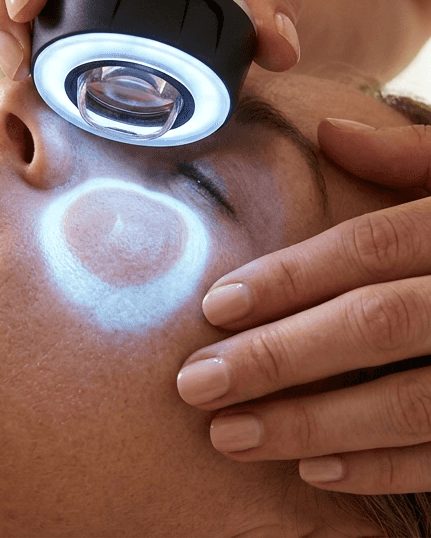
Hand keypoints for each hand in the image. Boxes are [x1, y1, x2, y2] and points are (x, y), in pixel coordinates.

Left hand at [177, 119, 430, 494]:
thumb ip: (414, 158)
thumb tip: (329, 131)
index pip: (365, 250)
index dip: (287, 278)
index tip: (212, 307)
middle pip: (372, 327)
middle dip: (277, 359)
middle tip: (194, 384)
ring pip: (408, 402)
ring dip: (312, 424)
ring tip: (230, 435)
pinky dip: (385, 468)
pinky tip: (314, 471)